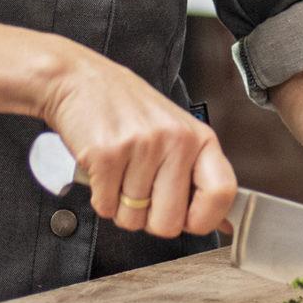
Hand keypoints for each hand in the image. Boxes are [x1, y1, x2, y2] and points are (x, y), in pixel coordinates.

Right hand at [39, 44, 237, 240]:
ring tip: (120, 172)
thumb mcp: (175, 131)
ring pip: (133, 219)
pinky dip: (100, 198)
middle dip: (149, 218)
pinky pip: (106, 207)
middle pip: (169, 223)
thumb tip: (223, 222)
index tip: (188, 219)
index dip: (204, 219)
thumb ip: (196, 174)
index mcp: (199, 138)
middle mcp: (175, 140)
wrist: (79, 80)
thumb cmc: (128, 108)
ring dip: (121, 205)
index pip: (222, 193)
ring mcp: (141, 147)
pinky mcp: (107, 155)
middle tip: (140, 191)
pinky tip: (103, 171)